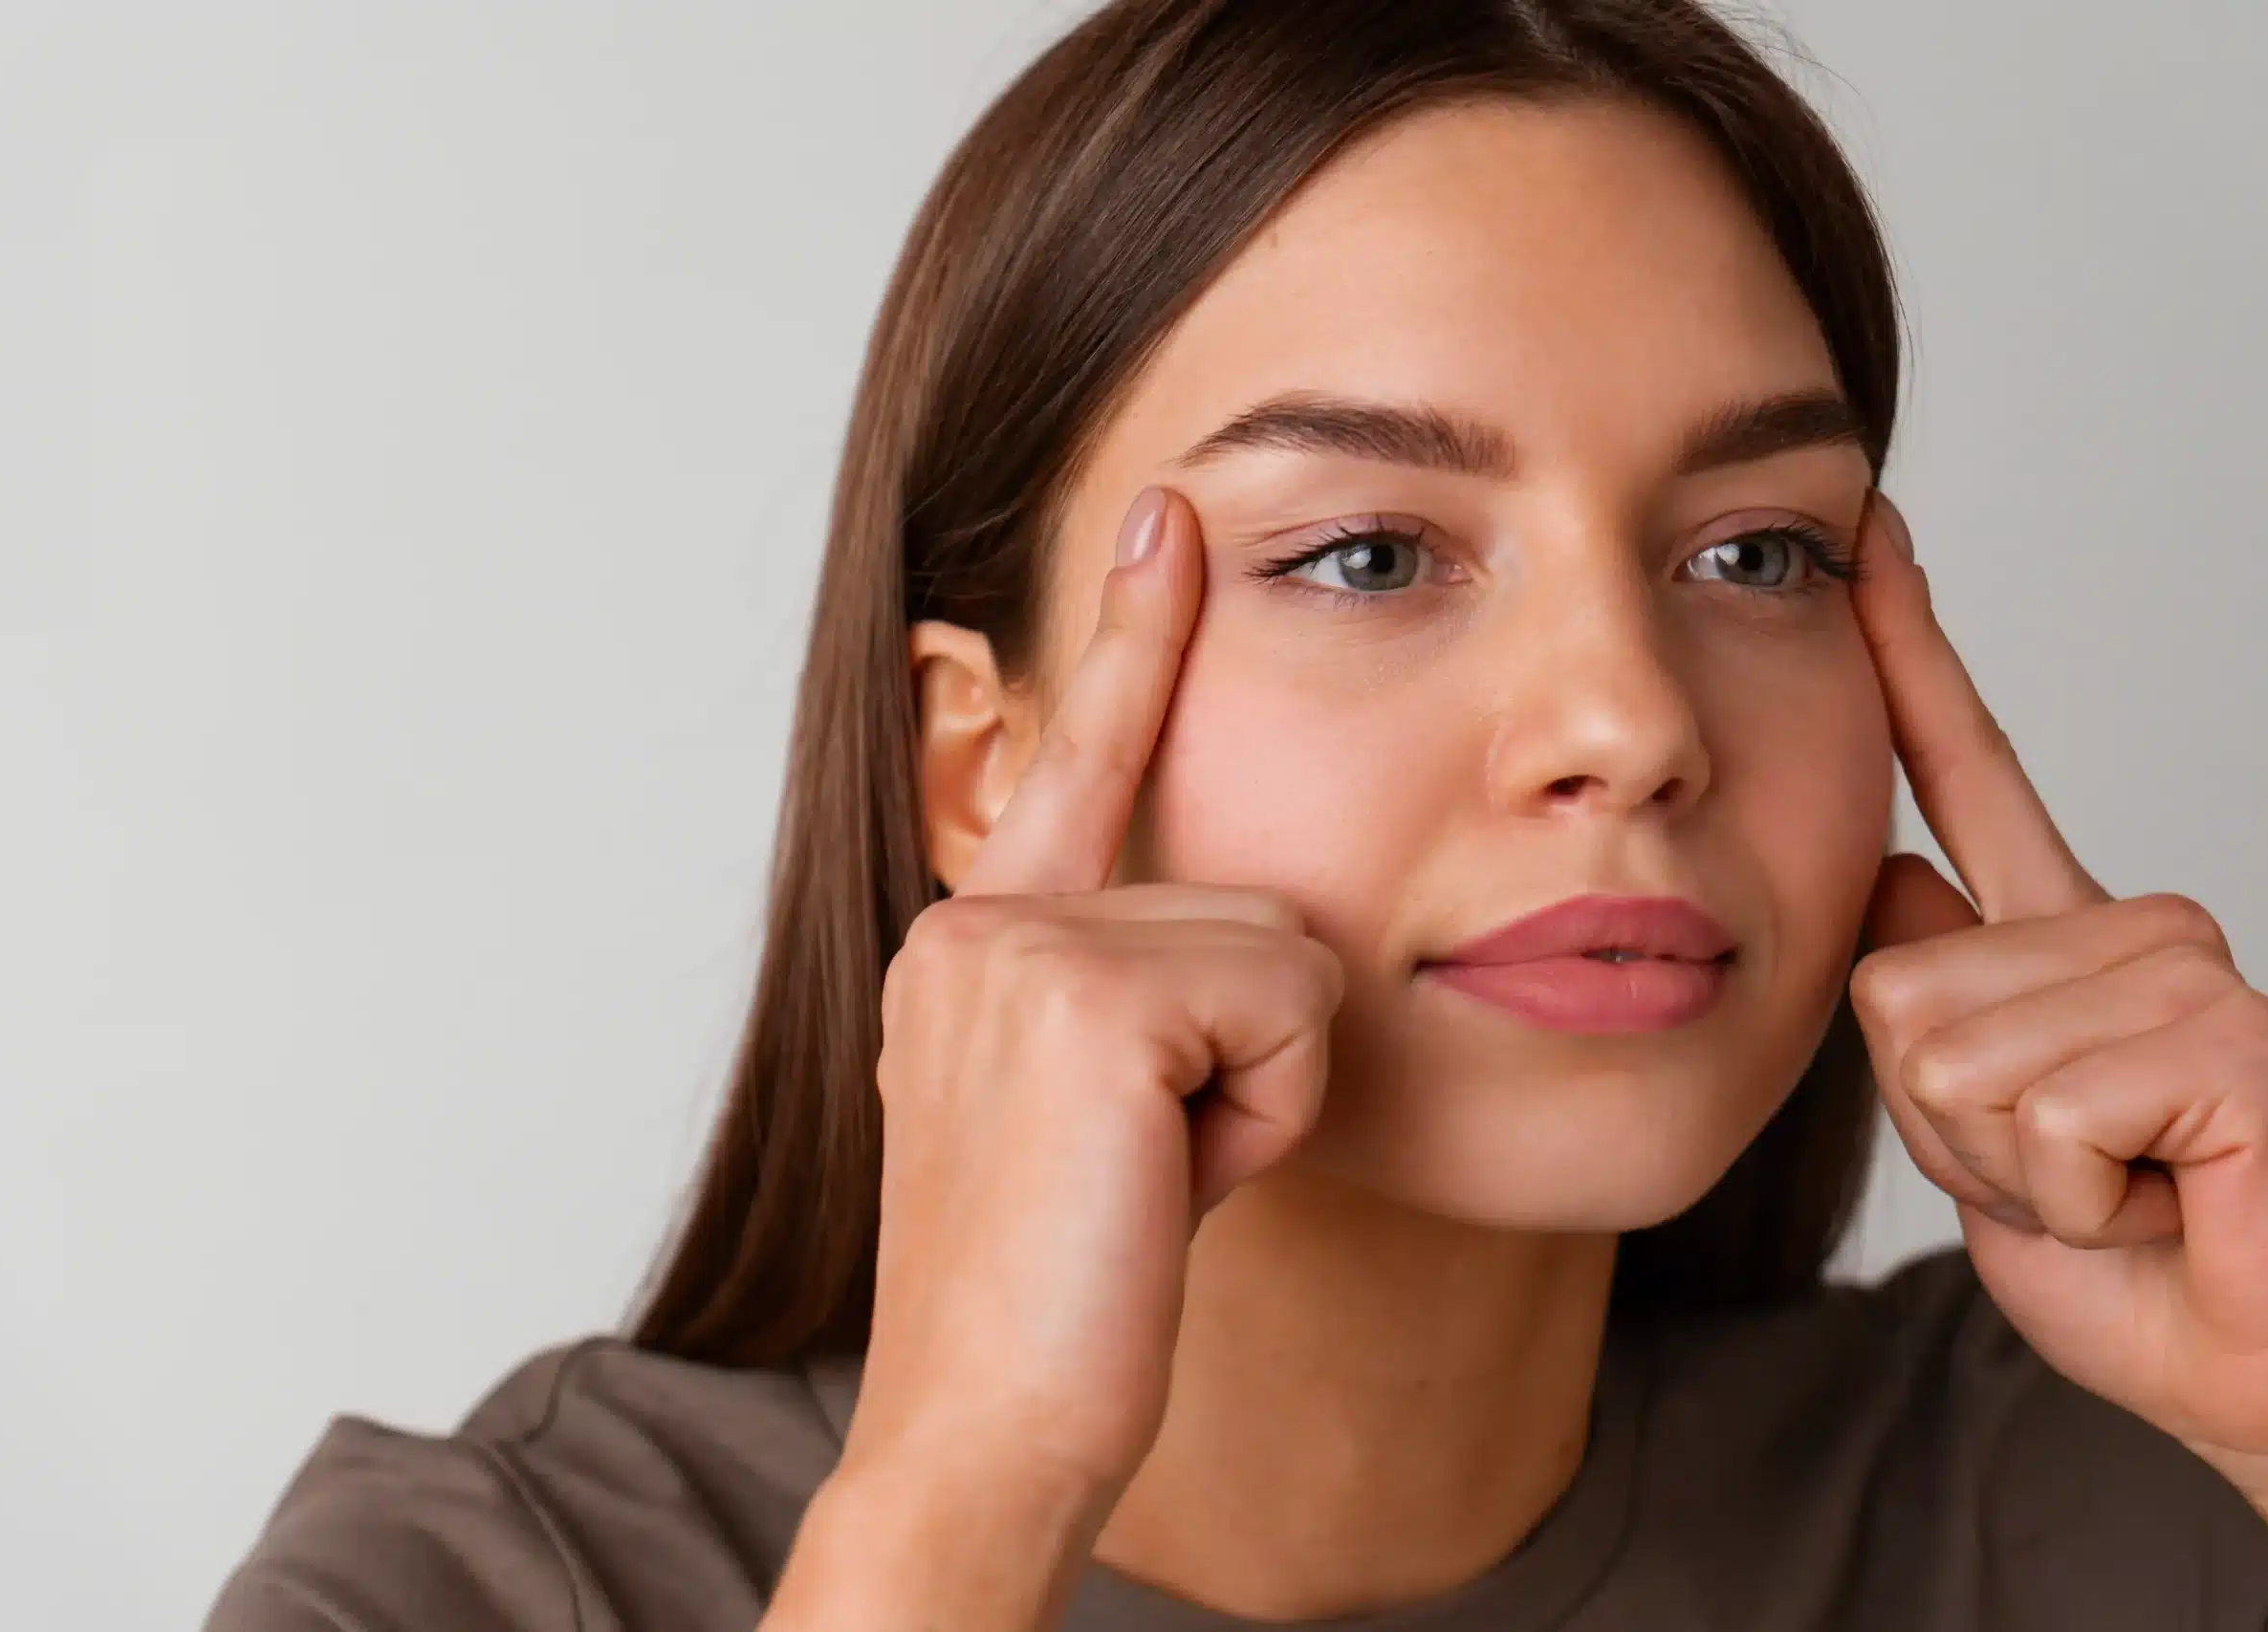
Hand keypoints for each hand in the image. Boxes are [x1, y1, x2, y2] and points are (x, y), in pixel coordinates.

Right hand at [844, 485, 1345, 1514]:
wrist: (988, 1429)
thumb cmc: (1062, 1296)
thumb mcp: (1094, 1118)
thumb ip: (1133, 1000)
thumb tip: (1262, 944)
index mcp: (975, 944)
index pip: (1074, 766)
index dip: (1130, 640)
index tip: (1164, 512)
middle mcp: (977, 922)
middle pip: (1251, 899)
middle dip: (1250, 1050)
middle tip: (1147, 1167)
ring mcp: (1017, 946)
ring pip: (1285, 950)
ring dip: (1260, 1087)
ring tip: (1152, 1180)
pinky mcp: (1086, 991)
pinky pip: (1292, 1005)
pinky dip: (1269, 1112)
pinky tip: (1170, 1182)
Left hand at [1845, 488, 2267, 1502]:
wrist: (2252, 1375)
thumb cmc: (2127, 1263)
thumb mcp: (1983, 1136)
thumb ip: (1940, 1004)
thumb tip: (1894, 867)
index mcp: (2061, 937)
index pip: (1973, 769)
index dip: (1911, 652)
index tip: (1868, 535)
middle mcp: (2126, 925)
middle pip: (1895, 982)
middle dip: (1943, 1124)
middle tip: (2065, 1172)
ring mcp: (2184, 965)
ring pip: (1950, 1055)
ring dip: (2007, 1168)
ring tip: (2115, 1187)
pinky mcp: (2228, 1032)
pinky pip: (2034, 1110)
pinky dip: (2063, 1194)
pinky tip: (2154, 1196)